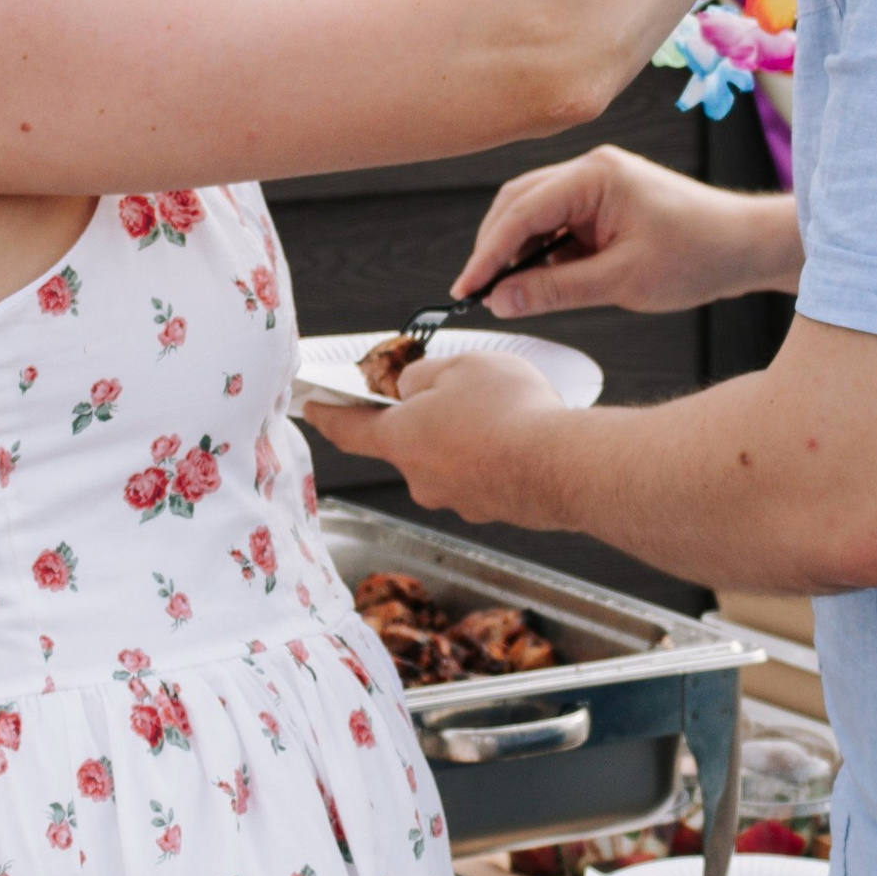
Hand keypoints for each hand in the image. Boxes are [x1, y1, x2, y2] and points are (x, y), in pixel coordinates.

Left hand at [305, 348, 568, 522]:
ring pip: (450, 458)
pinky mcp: (492, 509)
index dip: (328, 415)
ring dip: (466, 437)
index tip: (313, 408)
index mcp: (400, 439)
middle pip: (409, 442)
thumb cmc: (510, 413)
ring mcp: (457, 499)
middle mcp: (420, 477)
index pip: (348, 430)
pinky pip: (483, 474)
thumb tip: (414, 388)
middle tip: (459, 391)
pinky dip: (494, 456)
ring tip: (504, 411)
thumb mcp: (460, 366)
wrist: (563, 466)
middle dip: (427, 418)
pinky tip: (521, 437)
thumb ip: (426, 375)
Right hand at [451, 146, 799, 316]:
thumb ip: (555, 290)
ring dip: (517, 250)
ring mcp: (598, 184)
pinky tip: (536, 281)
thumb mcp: (621, 281)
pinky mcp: (605, 202)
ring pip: (535, 213)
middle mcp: (592, 170)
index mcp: (595, 175)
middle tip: (478, 291)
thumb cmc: (699, 254)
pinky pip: (558, 223)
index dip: (488, 253)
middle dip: (495, 247)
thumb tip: (502, 299)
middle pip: (519, 203)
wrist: (747, 247)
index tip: (467, 287)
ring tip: (505, 291)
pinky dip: (542, 251)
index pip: (522, 211)